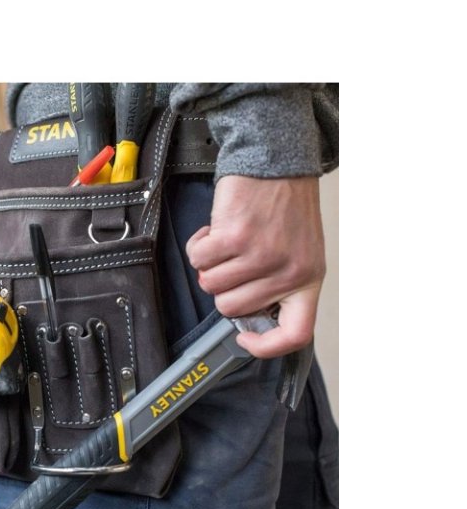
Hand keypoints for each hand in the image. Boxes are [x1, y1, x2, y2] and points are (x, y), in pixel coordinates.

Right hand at [185, 175, 325, 358]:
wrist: (276, 161)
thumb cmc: (285, 206)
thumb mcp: (298, 252)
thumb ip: (278, 285)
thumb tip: (245, 317)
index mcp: (309, 279)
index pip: (296, 334)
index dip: (266, 346)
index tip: (245, 337)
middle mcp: (288, 271)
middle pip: (232, 308)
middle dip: (222, 286)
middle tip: (233, 261)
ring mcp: (262, 255)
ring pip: (210, 284)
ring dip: (210, 263)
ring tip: (227, 241)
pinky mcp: (236, 237)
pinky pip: (199, 259)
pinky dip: (199, 244)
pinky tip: (216, 229)